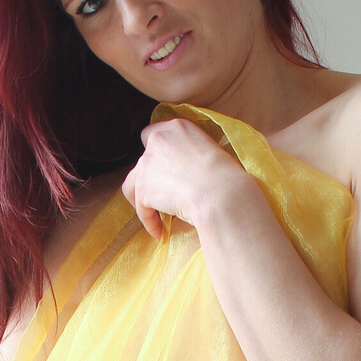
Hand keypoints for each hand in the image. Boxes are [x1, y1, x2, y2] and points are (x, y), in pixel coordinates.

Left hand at [120, 117, 256, 239]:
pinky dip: (150, 222)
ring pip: (133, 185)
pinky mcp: (142, 186)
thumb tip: (191, 175)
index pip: (152, 134)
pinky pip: (141, 208)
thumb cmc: (226, 178)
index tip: (161, 169)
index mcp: (178, 128)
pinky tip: (160, 232)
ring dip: (144, 201)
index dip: (154, 154)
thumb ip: (193, 156)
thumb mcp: (212, 154)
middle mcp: (159, 140)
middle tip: (162, 197)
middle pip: (142, 162)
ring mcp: (147, 163)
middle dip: (150, 180)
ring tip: (157, 217)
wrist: (220, 194)